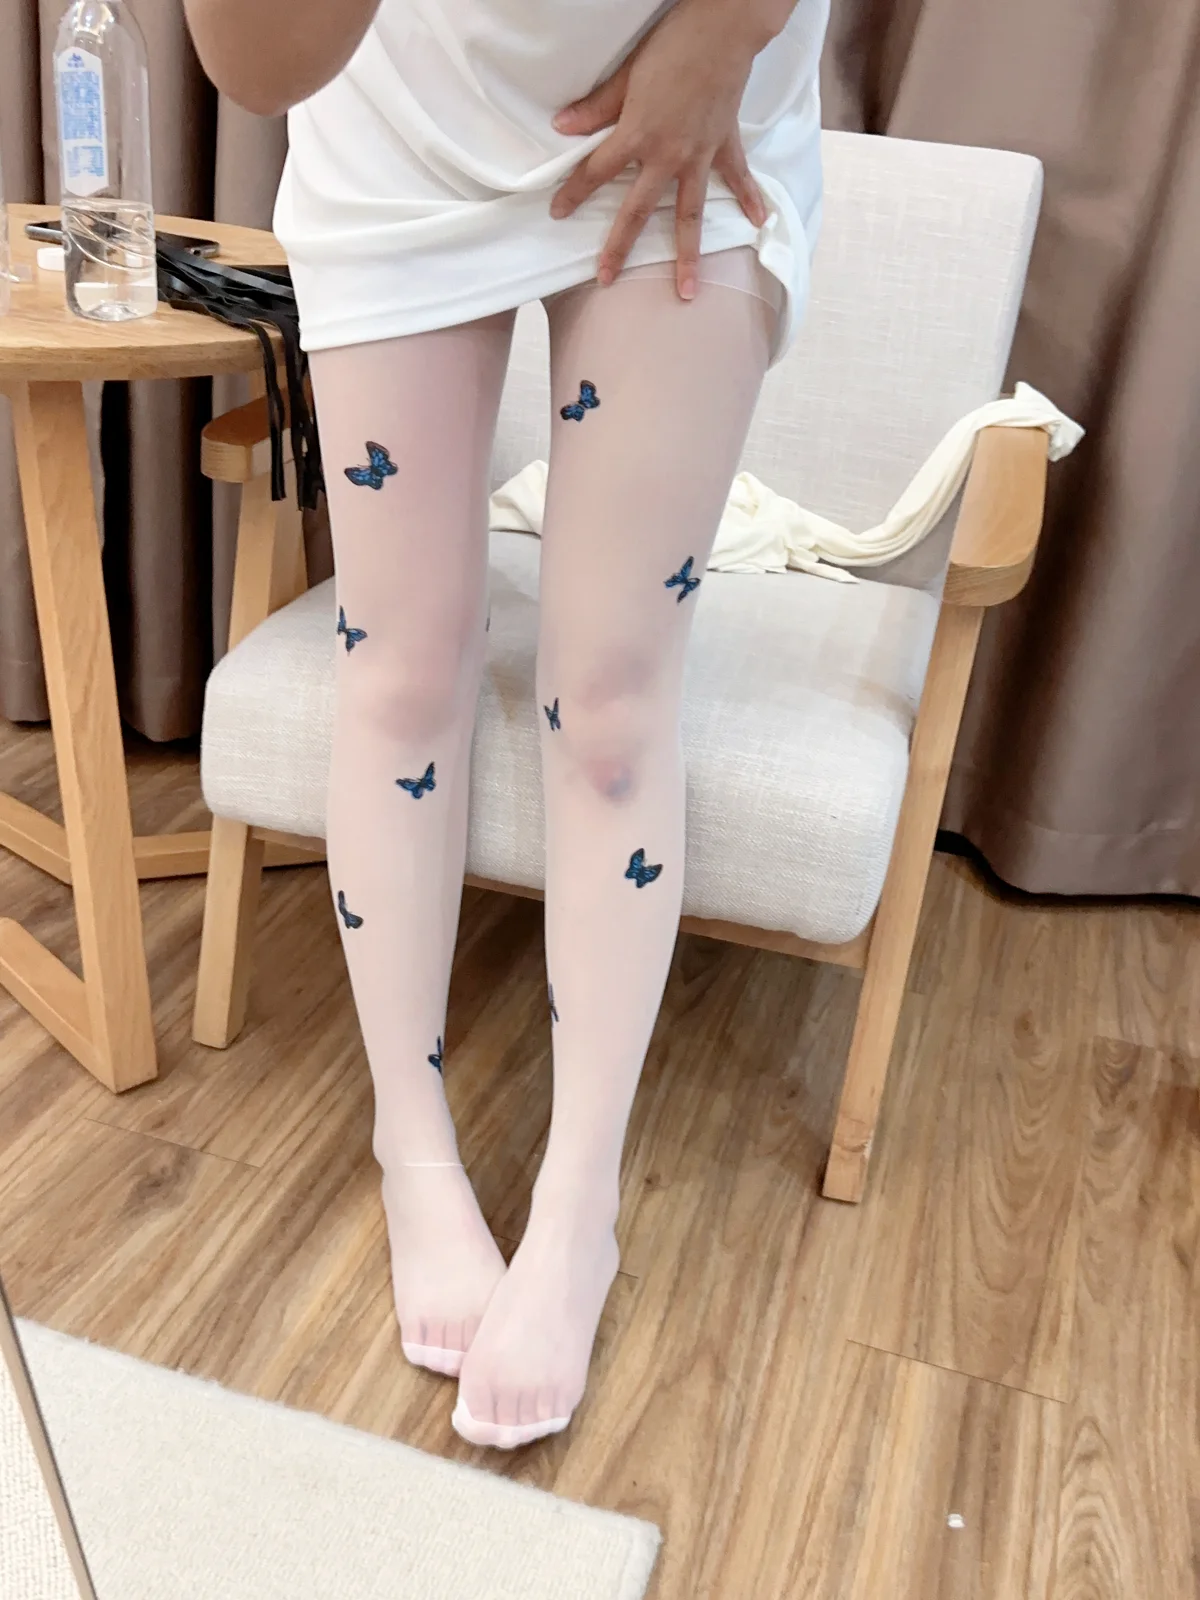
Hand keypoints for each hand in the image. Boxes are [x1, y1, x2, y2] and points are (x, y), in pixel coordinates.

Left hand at [549, 0, 769, 299]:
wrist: (724, 28)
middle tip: (606, 279)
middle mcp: (667, 155)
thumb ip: (596, 108)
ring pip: (689, 215)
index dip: (573, 192)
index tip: (556, 213)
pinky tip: (759, 223)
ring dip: (687, 255)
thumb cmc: (673, 45)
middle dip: (620, 247)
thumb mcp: (626, 75)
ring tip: (687, 291)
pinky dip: (750, 199)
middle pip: (637, 210)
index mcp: (638, 135)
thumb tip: (562, 128)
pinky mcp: (725, 144)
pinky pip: (737, 178)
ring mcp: (699, 155)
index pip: (596, 171)